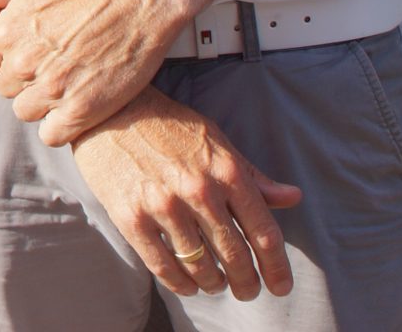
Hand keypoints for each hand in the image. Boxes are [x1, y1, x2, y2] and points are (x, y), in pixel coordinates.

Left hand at [0, 0, 188, 143]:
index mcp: (8, 32)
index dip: (2, 59)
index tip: (24, 52)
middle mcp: (25, 63)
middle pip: (5, 89)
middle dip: (22, 79)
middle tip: (50, 64)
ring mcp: (54, 88)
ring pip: (25, 112)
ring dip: (40, 102)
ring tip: (64, 82)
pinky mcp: (83, 109)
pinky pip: (51, 134)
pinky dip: (59, 125)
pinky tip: (74, 105)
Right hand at [69, 88, 300, 300]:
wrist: (107, 110)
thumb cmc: (167, 125)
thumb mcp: (216, 141)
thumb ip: (252, 175)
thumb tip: (294, 197)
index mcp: (227, 171)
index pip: (264, 233)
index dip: (277, 268)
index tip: (281, 287)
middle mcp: (199, 191)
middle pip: (236, 257)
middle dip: (247, 283)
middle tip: (247, 291)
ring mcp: (163, 206)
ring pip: (201, 266)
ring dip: (213, 283)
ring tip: (215, 283)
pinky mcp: (131, 217)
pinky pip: (164, 267)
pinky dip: (181, 284)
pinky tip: (188, 285)